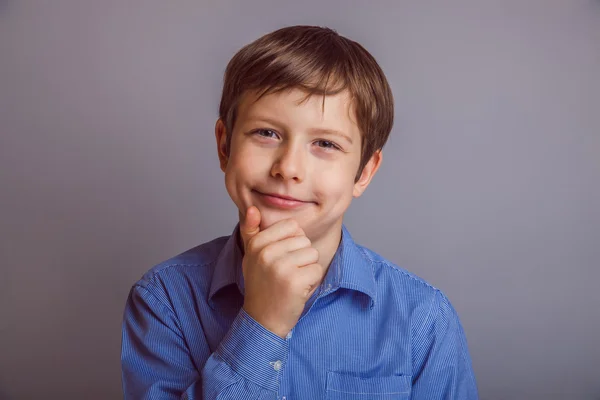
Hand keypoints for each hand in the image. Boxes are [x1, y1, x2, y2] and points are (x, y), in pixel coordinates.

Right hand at [240, 206, 324, 337]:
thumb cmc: (261, 285)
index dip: (292, 243)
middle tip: (285, 274)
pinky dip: (312, 282)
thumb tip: (252, 208)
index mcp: (256, 243)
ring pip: (312, 254)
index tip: (279, 259)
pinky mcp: (294, 281)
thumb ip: (251, 231)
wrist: (262, 320)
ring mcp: (280, 266)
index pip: (292, 226)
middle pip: (304, 240)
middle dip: (300, 258)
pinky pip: (317, 269)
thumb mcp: (251, 256)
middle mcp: (266, 252)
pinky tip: (297, 290)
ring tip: (291, 281)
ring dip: (307, 269)